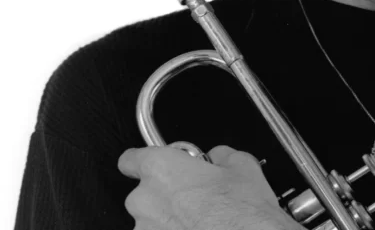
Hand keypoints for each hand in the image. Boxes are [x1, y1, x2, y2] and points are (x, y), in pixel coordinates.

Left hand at [118, 145, 303, 229]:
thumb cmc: (243, 215)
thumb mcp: (243, 166)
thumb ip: (220, 155)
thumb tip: (218, 158)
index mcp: (161, 169)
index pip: (131, 159)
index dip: (143, 160)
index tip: (151, 164)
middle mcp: (145, 201)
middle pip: (145, 192)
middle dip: (167, 194)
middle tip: (196, 196)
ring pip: (152, 220)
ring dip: (170, 219)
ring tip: (201, 220)